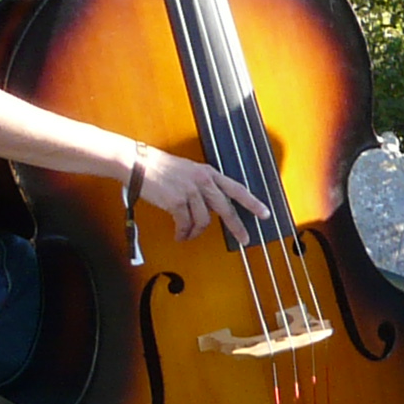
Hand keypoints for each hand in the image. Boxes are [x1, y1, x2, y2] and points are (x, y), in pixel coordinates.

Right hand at [128, 144, 265, 241]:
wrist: (137, 164)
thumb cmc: (159, 167)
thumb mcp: (188, 170)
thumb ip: (202, 185)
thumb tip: (210, 205)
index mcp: (208, 173)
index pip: (237, 188)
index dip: (252, 202)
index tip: (265, 213)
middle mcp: (203, 181)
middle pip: (226, 209)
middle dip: (237, 227)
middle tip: (245, 239)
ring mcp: (190, 191)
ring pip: (204, 220)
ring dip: (196, 232)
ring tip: (188, 235)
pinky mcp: (176, 201)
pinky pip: (185, 224)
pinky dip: (183, 233)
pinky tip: (180, 235)